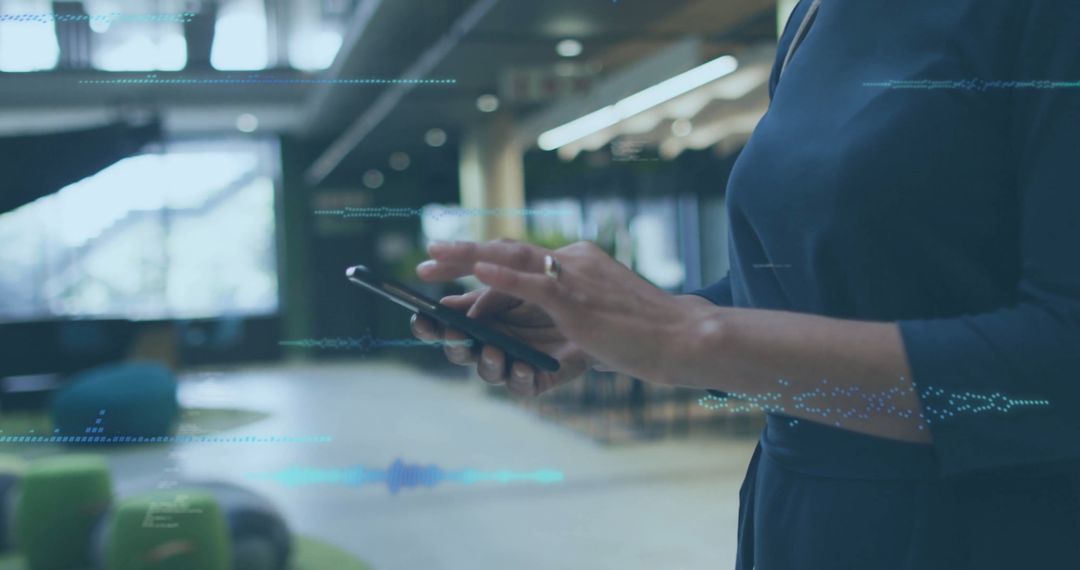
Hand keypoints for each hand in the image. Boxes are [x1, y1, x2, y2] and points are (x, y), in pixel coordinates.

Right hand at [409, 287, 591, 395]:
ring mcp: (512, 362)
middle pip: (460, 352)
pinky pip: (524, 384)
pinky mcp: (538, 378)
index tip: (419, 316)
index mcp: (479, 320)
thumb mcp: (515, 287)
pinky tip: (523, 367)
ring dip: (488, 362)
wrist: (592, 312)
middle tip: (455, 333)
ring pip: (488, 371)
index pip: (445, 326)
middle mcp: (489, 344)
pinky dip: (521, 377)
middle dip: (454, 344)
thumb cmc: (548, 295)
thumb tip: (448, 303)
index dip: (428, 325)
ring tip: (494, 351)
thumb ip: (485, 294)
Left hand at [416, 239, 697, 384]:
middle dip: (462, 254)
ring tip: (431, 262)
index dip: (483, 260)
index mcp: (577, 261)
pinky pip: (532, 283)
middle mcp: (572, 259)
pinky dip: (501, 278)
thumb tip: (531, 325)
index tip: (452, 264)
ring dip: (467, 261)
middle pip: (506, 250)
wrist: (680, 337)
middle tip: (425, 259)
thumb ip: (563, 314)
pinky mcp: (577, 299)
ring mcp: (574, 276)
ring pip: (510, 261)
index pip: (521, 257)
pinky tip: (475, 274)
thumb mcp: (596, 316)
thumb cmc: (642, 333)